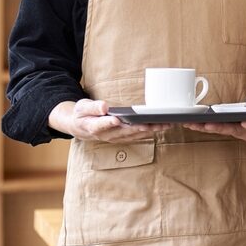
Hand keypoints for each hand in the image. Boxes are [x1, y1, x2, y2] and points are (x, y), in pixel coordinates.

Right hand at [49, 99, 170, 143]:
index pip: (102, 125)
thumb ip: (93, 107)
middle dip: (141, 127)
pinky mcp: (123, 138)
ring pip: (135, 135)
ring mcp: (116, 138)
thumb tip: (104, 107)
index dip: (109, 123)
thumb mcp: (82, 107)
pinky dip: (150, 131)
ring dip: (150, 130)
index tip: (116, 119)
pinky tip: (161, 126)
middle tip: (154, 123)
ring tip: (165, 124)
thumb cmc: (82, 114)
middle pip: (125, 132)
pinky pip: (138, 136)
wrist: (81, 127)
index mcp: (94, 127)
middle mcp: (107, 135)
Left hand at [183, 120, 245, 148]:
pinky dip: (201, 125)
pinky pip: (213, 126)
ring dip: (203, 127)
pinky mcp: (229, 127)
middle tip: (206, 124)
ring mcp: (236, 130)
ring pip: (218, 129)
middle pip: (230, 130)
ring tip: (189, 123)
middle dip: (218, 128)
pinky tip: (188, 122)